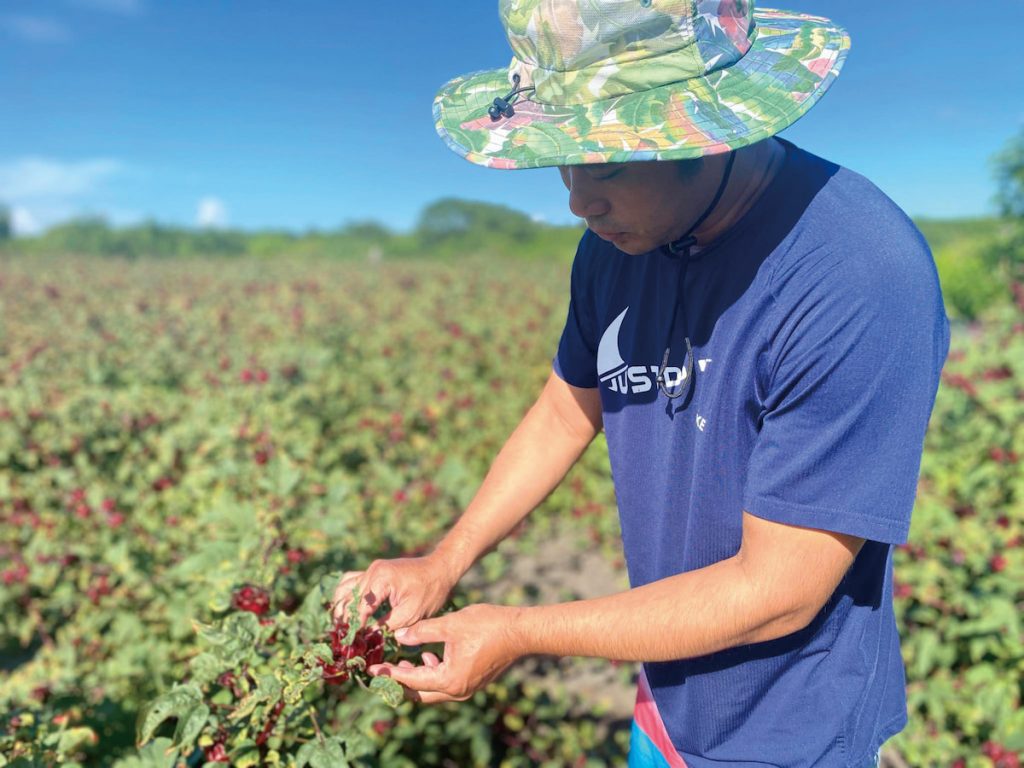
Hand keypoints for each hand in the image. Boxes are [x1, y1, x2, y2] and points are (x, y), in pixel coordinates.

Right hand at [330, 555, 457, 629]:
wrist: (440, 569)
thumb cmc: (430, 591)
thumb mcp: (412, 613)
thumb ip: (388, 625)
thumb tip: (369, 636)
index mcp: (381, 579)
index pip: (359, 608)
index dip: (355, 629)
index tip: (352, 645)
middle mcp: (372, 571)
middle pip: (348, 600)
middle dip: (345, 621)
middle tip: (344, 641)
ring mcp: (371, 569)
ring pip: (344, 590)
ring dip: (341, 609)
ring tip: (342, 629)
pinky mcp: (373, 571)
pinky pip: (350, 581)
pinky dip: (345, 596)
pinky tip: (345, 611)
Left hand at [368, 604, 523, 703]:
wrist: (521, 631)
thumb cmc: (488, 625)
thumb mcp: (450, 624)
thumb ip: (422, 631)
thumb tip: (399, 636)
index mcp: (449, 679)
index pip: (411, 681)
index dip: (389, 672)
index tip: (371, 667)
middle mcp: (458, 690)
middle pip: (420, 693)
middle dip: (401, 681)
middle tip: (383, 669)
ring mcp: (468, 688)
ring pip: (433, 689)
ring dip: (417, 677)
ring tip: (402, 662)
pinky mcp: (474, 680)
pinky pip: (446, 683)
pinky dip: (433, 672)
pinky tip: (429, 655)